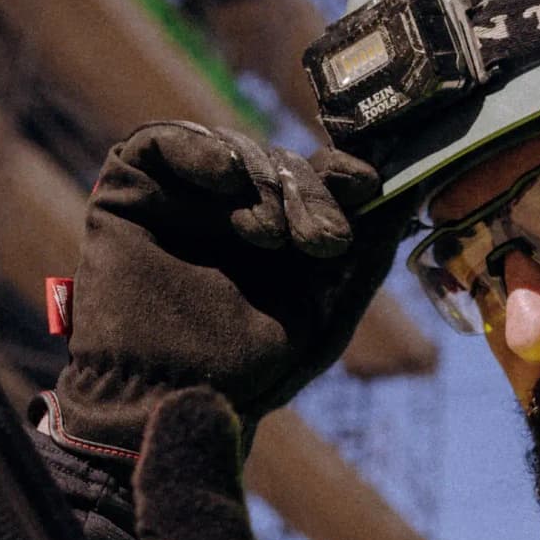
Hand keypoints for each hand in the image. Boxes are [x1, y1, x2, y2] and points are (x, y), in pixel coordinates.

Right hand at [43, 122, 410, 462]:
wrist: (171, 399)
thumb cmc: (250, 370)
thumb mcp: (325, 312)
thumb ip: (365, 257)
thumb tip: (408, 198)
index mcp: (281, 230)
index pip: (316, 177)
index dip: (341, 173)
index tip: (367, 185)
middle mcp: (232, 207)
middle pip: (280, 163)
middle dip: (308, 193)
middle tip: (322, 241)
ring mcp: (181, 195)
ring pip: (232, 149)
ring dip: (263, 181)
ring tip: (270, 236)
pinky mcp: (130, 189)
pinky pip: (163, 141)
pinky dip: (201, 150)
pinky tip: (228, 179)